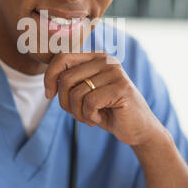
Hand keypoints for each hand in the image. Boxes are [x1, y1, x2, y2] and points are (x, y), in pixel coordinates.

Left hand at [44, 52, 163, 145]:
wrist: (138, 129)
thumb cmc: (108, 111)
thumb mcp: (86, 93)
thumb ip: (71, 82)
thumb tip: (49, 80)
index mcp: (96, 57)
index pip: (62, 57)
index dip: (49, 77)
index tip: (49, 95)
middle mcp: (106, 61)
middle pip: (66, 78)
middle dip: (64, 102)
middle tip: (76, 113)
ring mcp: (115, 73)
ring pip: (76, 93)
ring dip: (78, 113)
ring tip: (89, 117)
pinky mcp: (121, 88)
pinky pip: (90, 103)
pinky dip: (89, 116)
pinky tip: (98, 119)